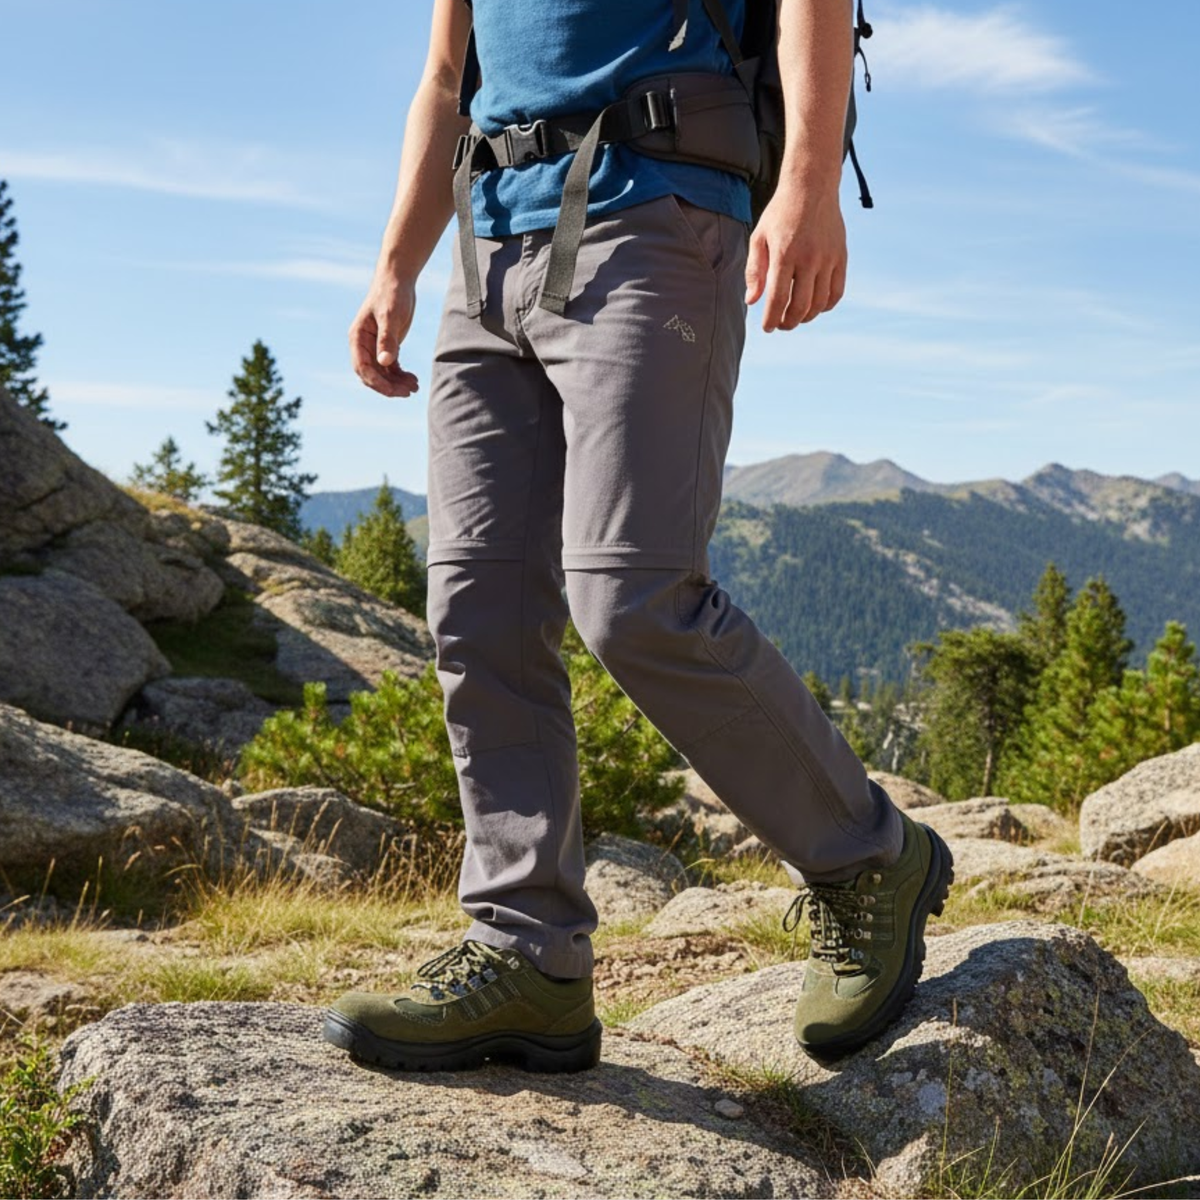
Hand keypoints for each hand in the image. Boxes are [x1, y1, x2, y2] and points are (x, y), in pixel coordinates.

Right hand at [349, 272, 419, 396]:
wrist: (398, 279)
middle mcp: (363, 345)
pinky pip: (391, 367)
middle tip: (409, 391)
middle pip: (372, 375)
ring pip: (382, 373)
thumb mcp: (390, 316)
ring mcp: (374, 346)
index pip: (363, 368)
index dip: (377, 382)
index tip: (395, 391)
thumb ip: (387, 339)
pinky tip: (413, 379)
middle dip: (389, 386)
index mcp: (357, 338)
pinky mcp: (387, 345)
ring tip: (414, 387)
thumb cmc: (392, 294)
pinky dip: (400, 375)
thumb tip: (385, 363)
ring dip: (396, 383)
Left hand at [744, 178, 846, 330]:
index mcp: (784, 255)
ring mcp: (828, 258)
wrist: (812, 187)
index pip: (777, 300)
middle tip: (781, 325)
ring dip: (806, 317)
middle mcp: (808, 259)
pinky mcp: (841, 257)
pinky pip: (837, 292)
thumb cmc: (780, 213)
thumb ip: (754, 270)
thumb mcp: (759, 237)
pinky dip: (825, 306)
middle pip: (800, 307)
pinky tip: (815, 306)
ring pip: (819, 303)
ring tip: (795, 317)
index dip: (771, 320)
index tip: (767, 327)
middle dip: (788, 323)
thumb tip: (752, 301)